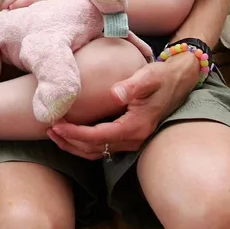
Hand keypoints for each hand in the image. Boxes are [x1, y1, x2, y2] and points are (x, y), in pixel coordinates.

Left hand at [46, 54, 199, 158]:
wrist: (179, 80)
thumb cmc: (162, 77)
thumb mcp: (149, 77)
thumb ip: (132, 85)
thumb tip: (116, 93)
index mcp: (136, 126)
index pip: (99, 137)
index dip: (76, 133)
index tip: (57, 124)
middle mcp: (134, 139)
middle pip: (96, 149)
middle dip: (70, 142)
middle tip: (50, 130)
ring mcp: (133, 140)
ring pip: (99, 152)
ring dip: (75, 146)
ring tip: (55, 134)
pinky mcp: (130, 135)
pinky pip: (104, 146)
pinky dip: (86, 143)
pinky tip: (72, 133)